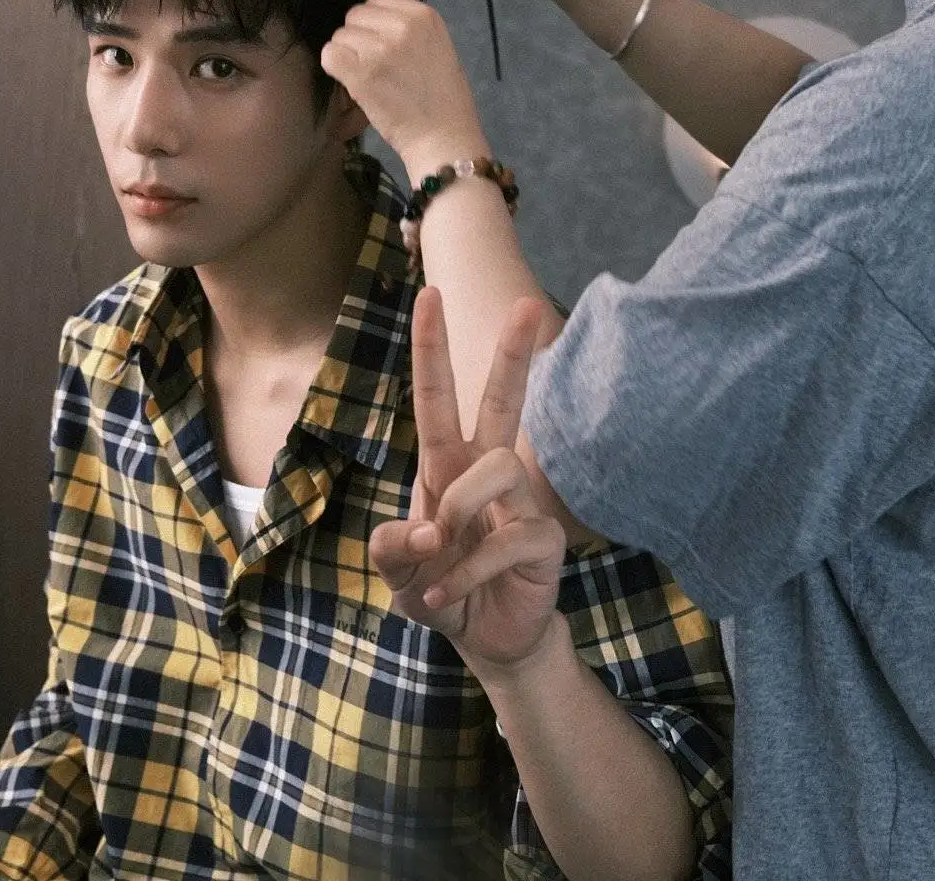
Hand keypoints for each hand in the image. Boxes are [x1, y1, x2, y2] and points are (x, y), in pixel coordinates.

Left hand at [320, 0, 485, 163]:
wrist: (444, 137)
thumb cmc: (442, 99)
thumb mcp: (435, 48)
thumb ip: (407, 30)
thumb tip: (370, 24)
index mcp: (424, 16)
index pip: (376, 1)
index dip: (372, 25)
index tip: (381, 48)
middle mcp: (403, 26)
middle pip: (355, 16)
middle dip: (357, 39)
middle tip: (372, 66)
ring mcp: (381, 48)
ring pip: (340, 37)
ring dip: (347, 57)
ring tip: (367, 79)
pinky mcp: (362, 73)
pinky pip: (329, 55)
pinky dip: (333, 69)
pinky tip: (350, 83)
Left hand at [370, 289, 565, 679]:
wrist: (484, 640)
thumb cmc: (439, 590)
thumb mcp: (397, 571)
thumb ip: (391, 549)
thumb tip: (424, 531)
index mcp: (446, 466)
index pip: (437, 397)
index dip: (432, 348)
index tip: (430, 294)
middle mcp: (485, 473)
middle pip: (501, 402)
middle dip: (511, 355)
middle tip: (528, 303)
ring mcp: (521, 504)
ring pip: (495, 467)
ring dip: (457, 510)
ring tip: (439, 556)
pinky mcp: (543, 541)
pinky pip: (506, 537)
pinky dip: (465, 573)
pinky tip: (444, 599)